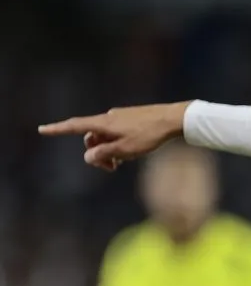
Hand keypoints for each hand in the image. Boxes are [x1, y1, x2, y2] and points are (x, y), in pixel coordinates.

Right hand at [38, 102, 190, 170]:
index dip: (58, 129)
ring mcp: (120, 117)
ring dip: (109, 151)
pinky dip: (118, 144)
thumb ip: (104, 154)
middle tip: (111, 168)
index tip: (42, 129)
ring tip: (123, 162)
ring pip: (105, 136)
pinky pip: (117, 133)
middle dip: (96, 154)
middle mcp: (109, 117)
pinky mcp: (131, 118)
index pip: (75, 126)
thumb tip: (88, 156)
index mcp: (103, 123)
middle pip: (92, 137)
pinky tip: (133, 152)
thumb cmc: (150, 135)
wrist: (173, 119)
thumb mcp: (125, 150)